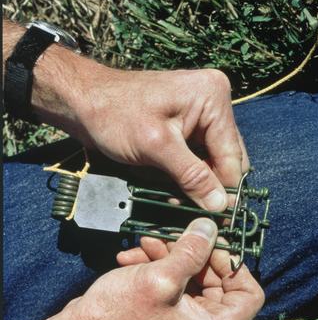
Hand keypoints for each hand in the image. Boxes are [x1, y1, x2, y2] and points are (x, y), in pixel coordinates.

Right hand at [74, 218, 263, 319]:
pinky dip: (159, 269)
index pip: (250, 295)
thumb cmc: (117, 318)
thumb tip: (211, 227)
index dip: (234, 264)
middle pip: (220, 284)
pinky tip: (133, 257)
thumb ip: (192, 250)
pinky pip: (175, 289)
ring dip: (172, 258)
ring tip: (146, 243)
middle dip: (194, 255)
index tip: (211, 243)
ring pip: (193, 281)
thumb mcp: (160, 278)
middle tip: (173, 236)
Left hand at [76, 67, 249, 210]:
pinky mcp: (185, 127)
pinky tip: (175, 192)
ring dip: (199, 185)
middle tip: (201, 217)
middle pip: (225, 159)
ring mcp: (199, 115)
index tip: (221, 221)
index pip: (231, 155)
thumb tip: (220, 205)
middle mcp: (212, 104)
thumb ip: (191, 176)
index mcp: (212, 98)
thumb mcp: (156, 146)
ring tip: (185, 207)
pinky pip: (196, 158)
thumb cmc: (114, 115)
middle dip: (212, 188)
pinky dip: (188, 177)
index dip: (227, 191)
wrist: (83, 102)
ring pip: (211, 161)